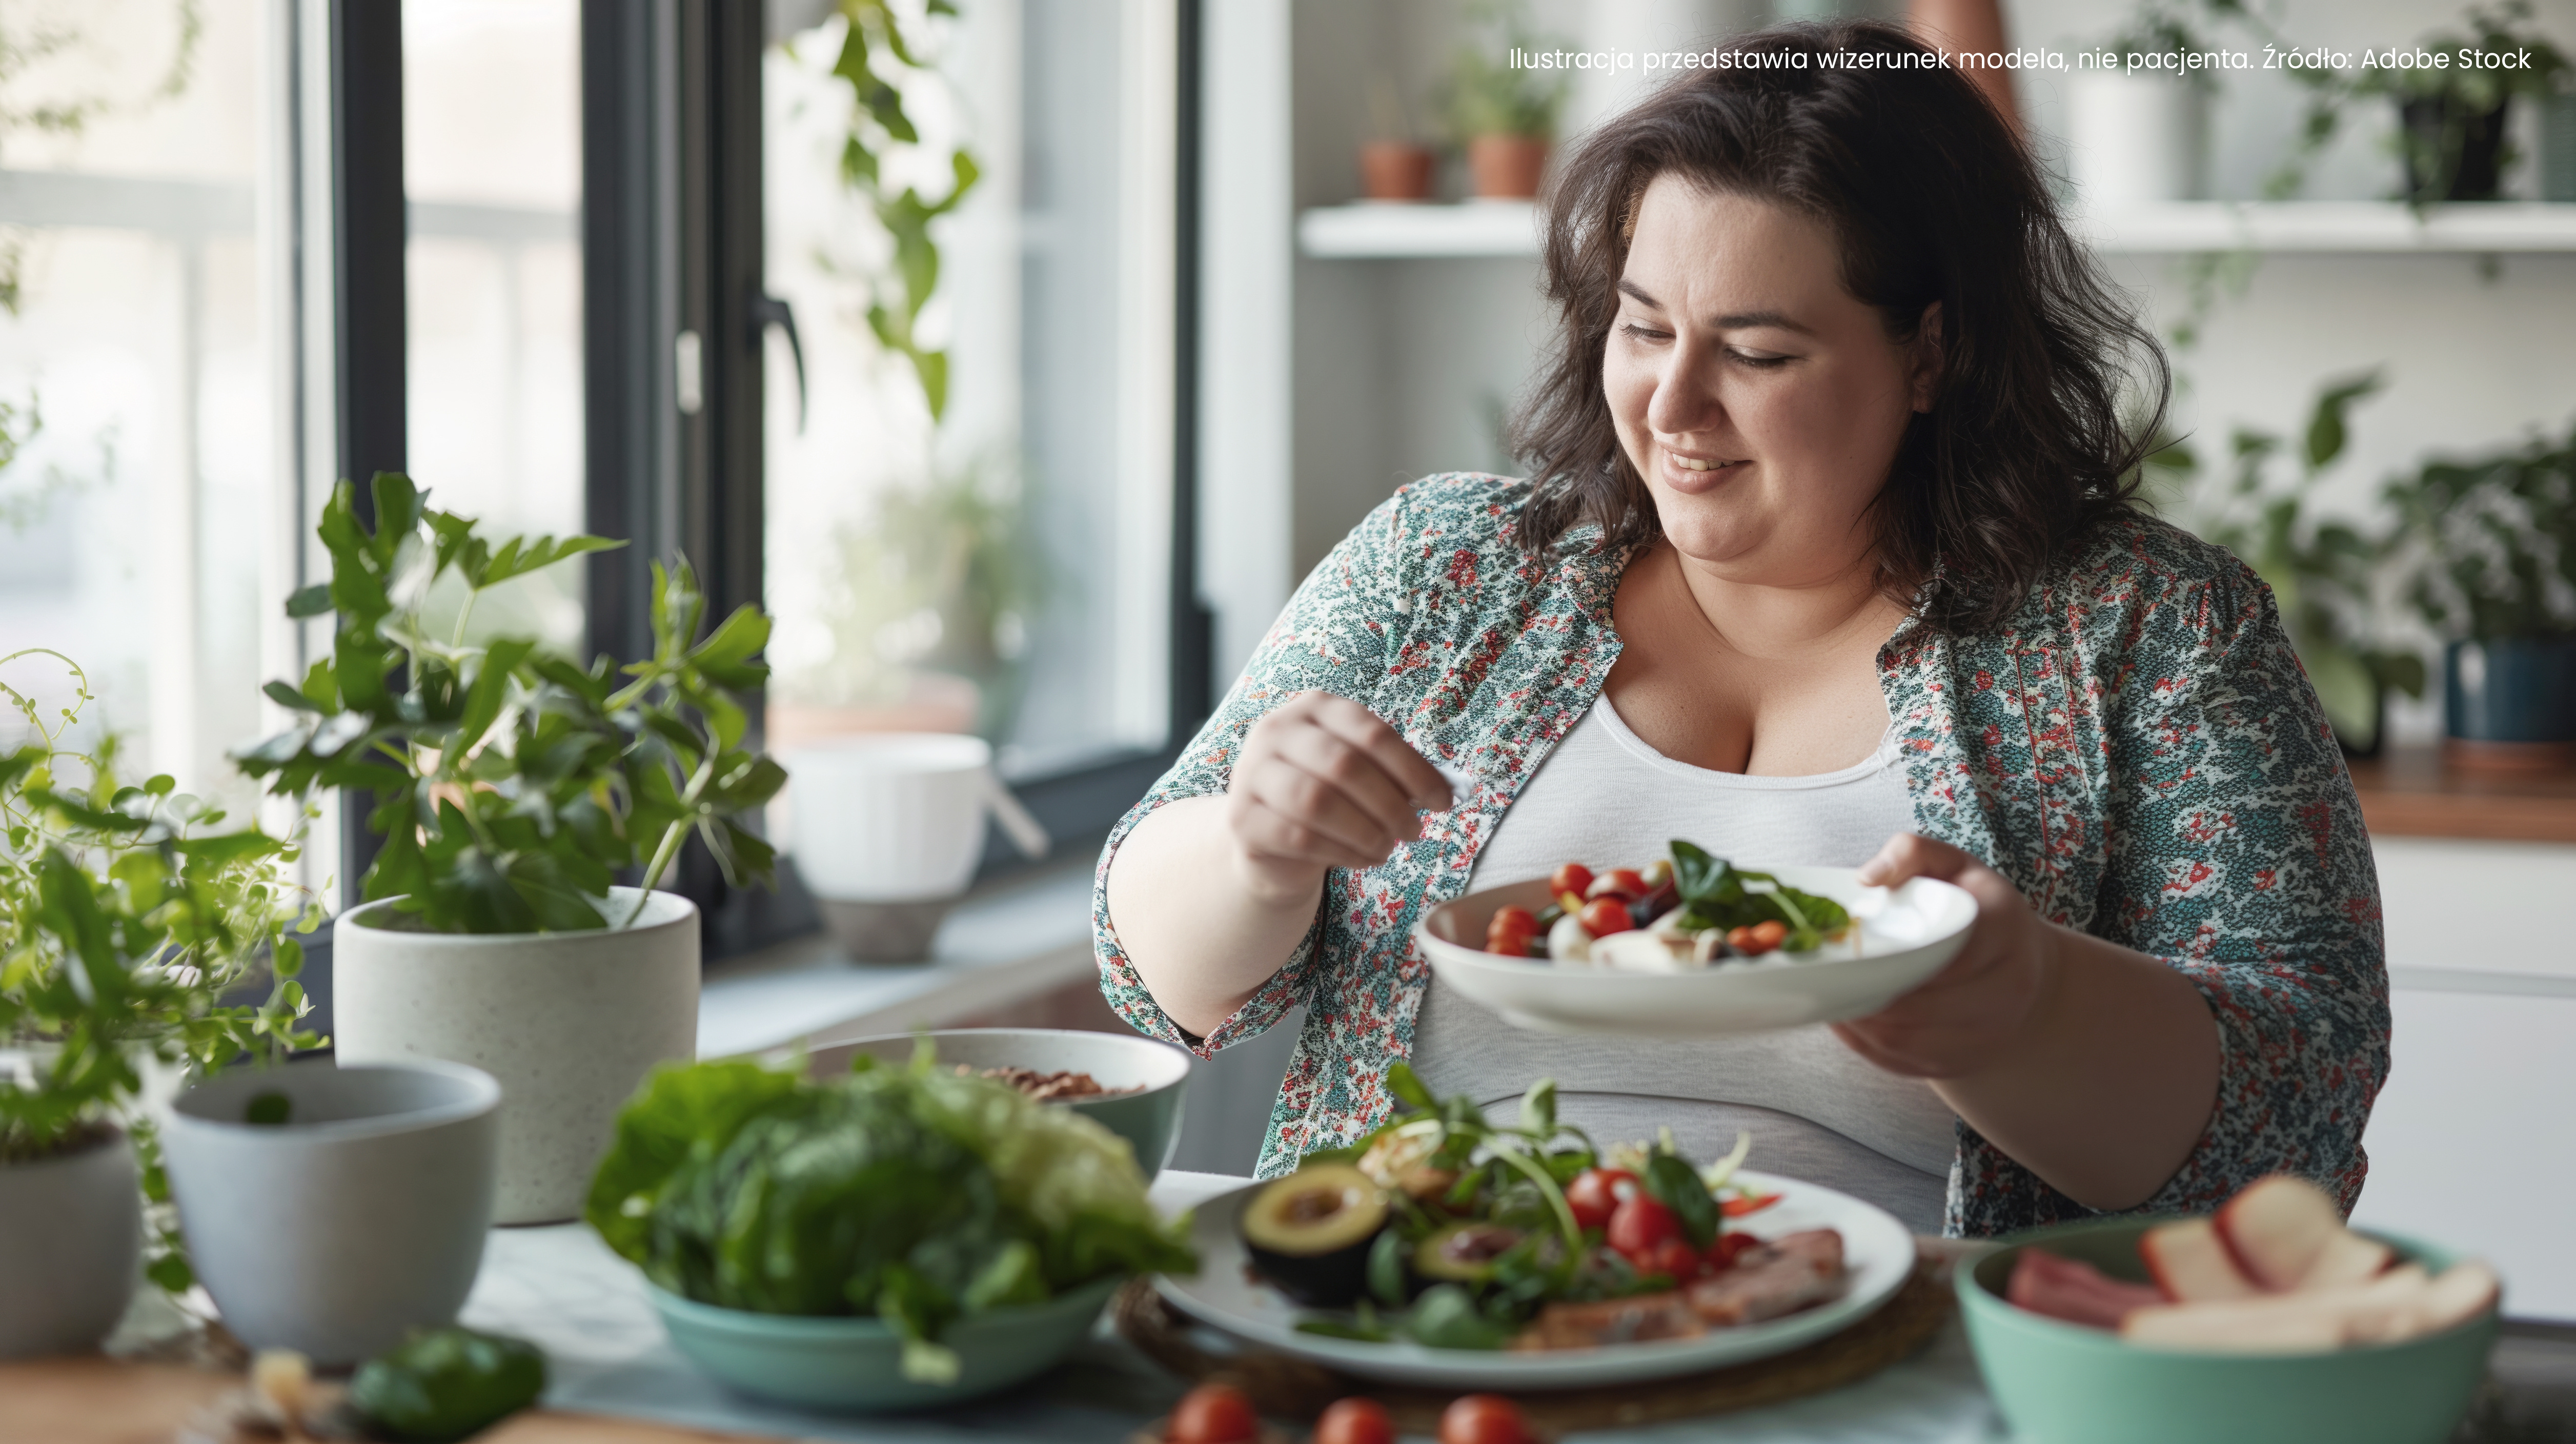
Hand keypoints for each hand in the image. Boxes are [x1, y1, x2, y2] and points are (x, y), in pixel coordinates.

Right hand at [1224, 692, 1452, 903]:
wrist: (1270, 837)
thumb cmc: (1329, 798)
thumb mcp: (1362, 776)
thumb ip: (1397, 775)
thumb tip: (1447, 790)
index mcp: (1314, 707)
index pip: (1372, 733)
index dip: (1414, 770)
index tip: (1444, 803)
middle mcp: (1276, 730)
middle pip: (1345, 765)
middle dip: (1391, 805)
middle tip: (1415, 831)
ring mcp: (1251, 773)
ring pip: (1318, 802)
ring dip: (1366, 831)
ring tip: (1387, 848)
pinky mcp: (1241, 818)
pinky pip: (1299, 838)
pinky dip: (1342, 853)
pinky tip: (1361, 859)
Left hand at [1830, 832, 2060, 1079]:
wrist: (2023, 966)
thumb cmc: (1978, 909)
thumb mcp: (1952, 865)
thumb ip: (1910, 853)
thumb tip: (1867, 879)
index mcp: (2004, 928)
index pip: (1940, 951)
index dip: (1887, 957)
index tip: (1846, 950)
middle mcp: (2008, 987)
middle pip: (1919, 1005)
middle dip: (1865, 994)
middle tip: (1822, 978)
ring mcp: (1990, 1032)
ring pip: (1906, 1041)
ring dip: (1859, 1024)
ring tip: (1828, 997)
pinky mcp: (1966, 1062)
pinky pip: (1905, 1063)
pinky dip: (1866, 1046)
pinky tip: (1847, 1019)